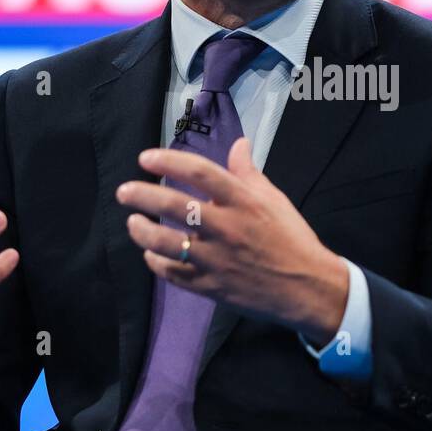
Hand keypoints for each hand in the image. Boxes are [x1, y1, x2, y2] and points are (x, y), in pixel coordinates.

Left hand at [118, 137, 348, 345]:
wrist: (307, 287)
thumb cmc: (291, 238)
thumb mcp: (273, 199)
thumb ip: (248, 172)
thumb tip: (239, 143)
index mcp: (243, 201)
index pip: (199, 173)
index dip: (168, 162)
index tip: (146, 158)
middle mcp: (226, 227)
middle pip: (174, 206)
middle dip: (142, 196)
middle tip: (124, 191)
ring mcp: (216, 259)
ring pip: (166, 243)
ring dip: (142, 231)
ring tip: (133, 223)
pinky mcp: (211, 286)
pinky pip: (174, 273)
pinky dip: (156, 262)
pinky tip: (151, 255)